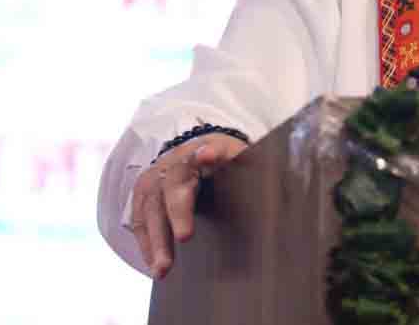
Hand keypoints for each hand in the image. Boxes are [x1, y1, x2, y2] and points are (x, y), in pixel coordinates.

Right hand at [130, 134, 246, 278]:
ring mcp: (156, 177)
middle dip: (177, 213)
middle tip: (185, 237)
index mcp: (205, 149)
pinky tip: (153, 264)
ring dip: (156, 240)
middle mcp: (175, 161)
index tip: (208, 154)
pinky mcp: (143, 194)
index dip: (207, 153)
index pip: (207, 150)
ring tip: (162, 270)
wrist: (195, 151)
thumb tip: (278, 183)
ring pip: (151, 207)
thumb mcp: (241, 159)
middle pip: (172, 185)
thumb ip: (251, 167)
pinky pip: (140, 219)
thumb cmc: (224, 161)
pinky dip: (146, 243)